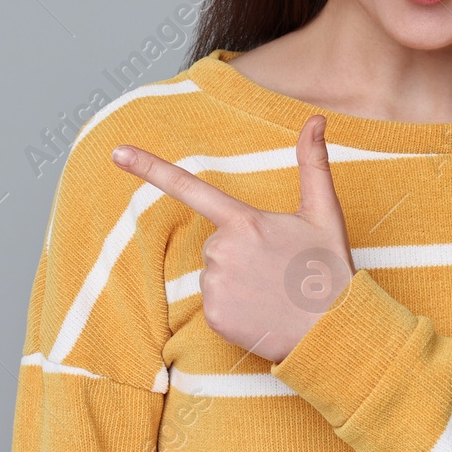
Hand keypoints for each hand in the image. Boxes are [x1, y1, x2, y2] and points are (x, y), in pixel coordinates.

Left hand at [112, 114, 356, 361]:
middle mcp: (222, 250)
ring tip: (271, 293)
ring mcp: (215, 285)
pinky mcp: (212, 316)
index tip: (117, 153)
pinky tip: (259, 312)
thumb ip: (313, 163)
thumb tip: (316, 119)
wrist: (334, 332)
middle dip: (240, 253)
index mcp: (244, 222)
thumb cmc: (330, 271)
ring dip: (237, 281)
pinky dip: (233, 308)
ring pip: (214, 273)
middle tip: (275, 270)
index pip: (189, 187)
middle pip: (217, 243)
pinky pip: (213, 304)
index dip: (149, 168)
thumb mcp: (325, 213)